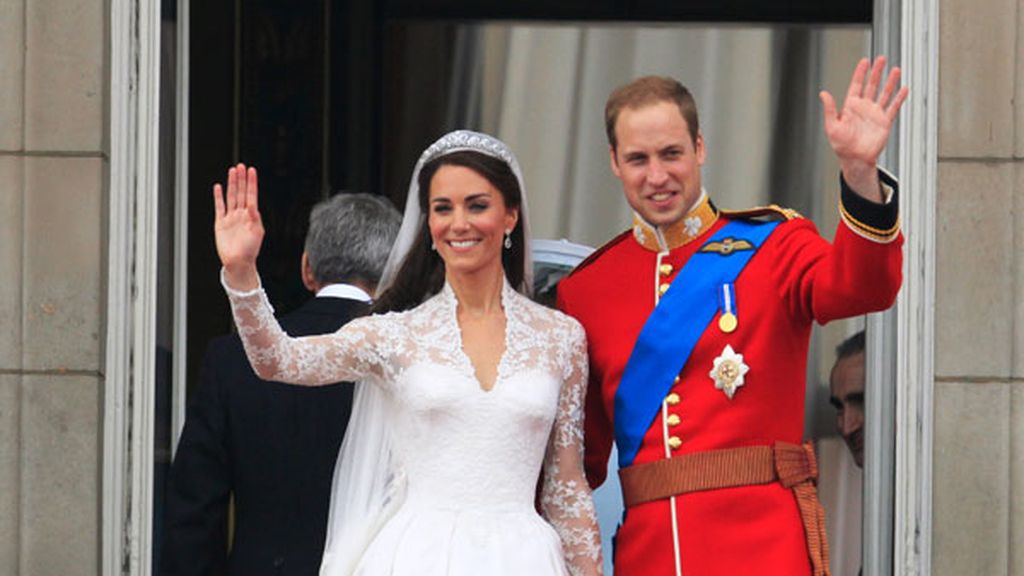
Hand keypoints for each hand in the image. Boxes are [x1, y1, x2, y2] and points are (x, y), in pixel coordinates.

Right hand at [213, 163, 263, 289]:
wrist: (238, 262)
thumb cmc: (250, 250)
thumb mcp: (257, 232)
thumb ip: (254, 217)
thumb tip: (253, 205)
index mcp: (252, 216)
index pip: (251, 194)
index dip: (251, 182)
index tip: (251, 171)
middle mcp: (241, 214)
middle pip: (241, 192)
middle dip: (241, 179)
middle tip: (241, 166)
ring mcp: (231, 217)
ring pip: (231, 196)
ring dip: (232, 184)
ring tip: (232, 171)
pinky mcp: (220, 223)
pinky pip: (219, 207)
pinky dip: (218, 197)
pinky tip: (218, 187)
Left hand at [820, 56, 908, 200]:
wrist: (855, 159)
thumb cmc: (841, 145)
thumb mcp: (832, 126)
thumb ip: (829, 109)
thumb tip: (823, 94)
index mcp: (850, 107)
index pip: (856, 85)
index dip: (860, 73)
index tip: (864, 61)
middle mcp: (864, 108)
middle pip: (872, 85)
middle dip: (877, 72)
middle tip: (881, 59)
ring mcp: (875, 114)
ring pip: (884, 94)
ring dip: (890, 82)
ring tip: (895, 70)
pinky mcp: (884, 122)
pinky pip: (893, 108)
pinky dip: (899, 98)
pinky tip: (903, 89)